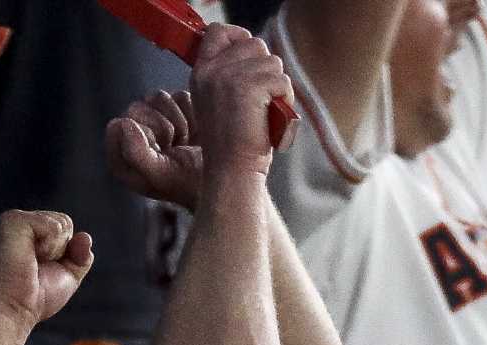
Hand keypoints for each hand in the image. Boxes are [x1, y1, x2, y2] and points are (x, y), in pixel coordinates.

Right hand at [0, 210, 94, 329]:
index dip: (66, 252)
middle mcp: (20, 222)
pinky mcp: (13, 220)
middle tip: (36, 268)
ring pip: (62, 223)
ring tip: (30, 263)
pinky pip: (54, 226)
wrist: (14, 310)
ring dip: (55, 250)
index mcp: (29, 232)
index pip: (65, 227)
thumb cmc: (35, 298)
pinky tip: (29, 257)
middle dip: (62, 251)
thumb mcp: (68, 276)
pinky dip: (50, 247)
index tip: (43, 270)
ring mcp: (15, 218)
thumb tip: (86, 236)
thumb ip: (81, 256)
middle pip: (66, 222)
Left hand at [107, 89, 204, 210]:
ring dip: (180, 120)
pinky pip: (180, 96)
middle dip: (164, 126)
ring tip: (188, 142)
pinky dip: (193, 113)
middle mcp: (135, 138)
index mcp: (122, 159)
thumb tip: (124, 122)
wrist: (231, 179)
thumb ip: (135, 154)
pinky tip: (197, 133)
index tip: (162, 152)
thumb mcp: (160, 175)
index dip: (143, 135)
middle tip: (178, 147)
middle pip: (138, 108)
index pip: (118, 126)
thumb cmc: (192, 184)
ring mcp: (156, 122)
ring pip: (158, 97)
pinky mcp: (178, 111)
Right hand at [190, 24, 292, 178]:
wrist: (232, 171)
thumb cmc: (232, 144)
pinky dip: (285, 102)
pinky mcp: (251, 87)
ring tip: (265, 114)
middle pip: (254, 44)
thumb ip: (227, 75)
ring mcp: (230, 77)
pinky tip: (271, 119)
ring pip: (273, 63)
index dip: (240, 38)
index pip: (219, 32)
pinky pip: (282, 82)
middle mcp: (212, 70)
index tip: (252, 59)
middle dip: (266, 70)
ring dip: (277, 88)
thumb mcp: (218, 102)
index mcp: (201, 72)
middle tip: (261, 101)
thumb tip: (252, 49)